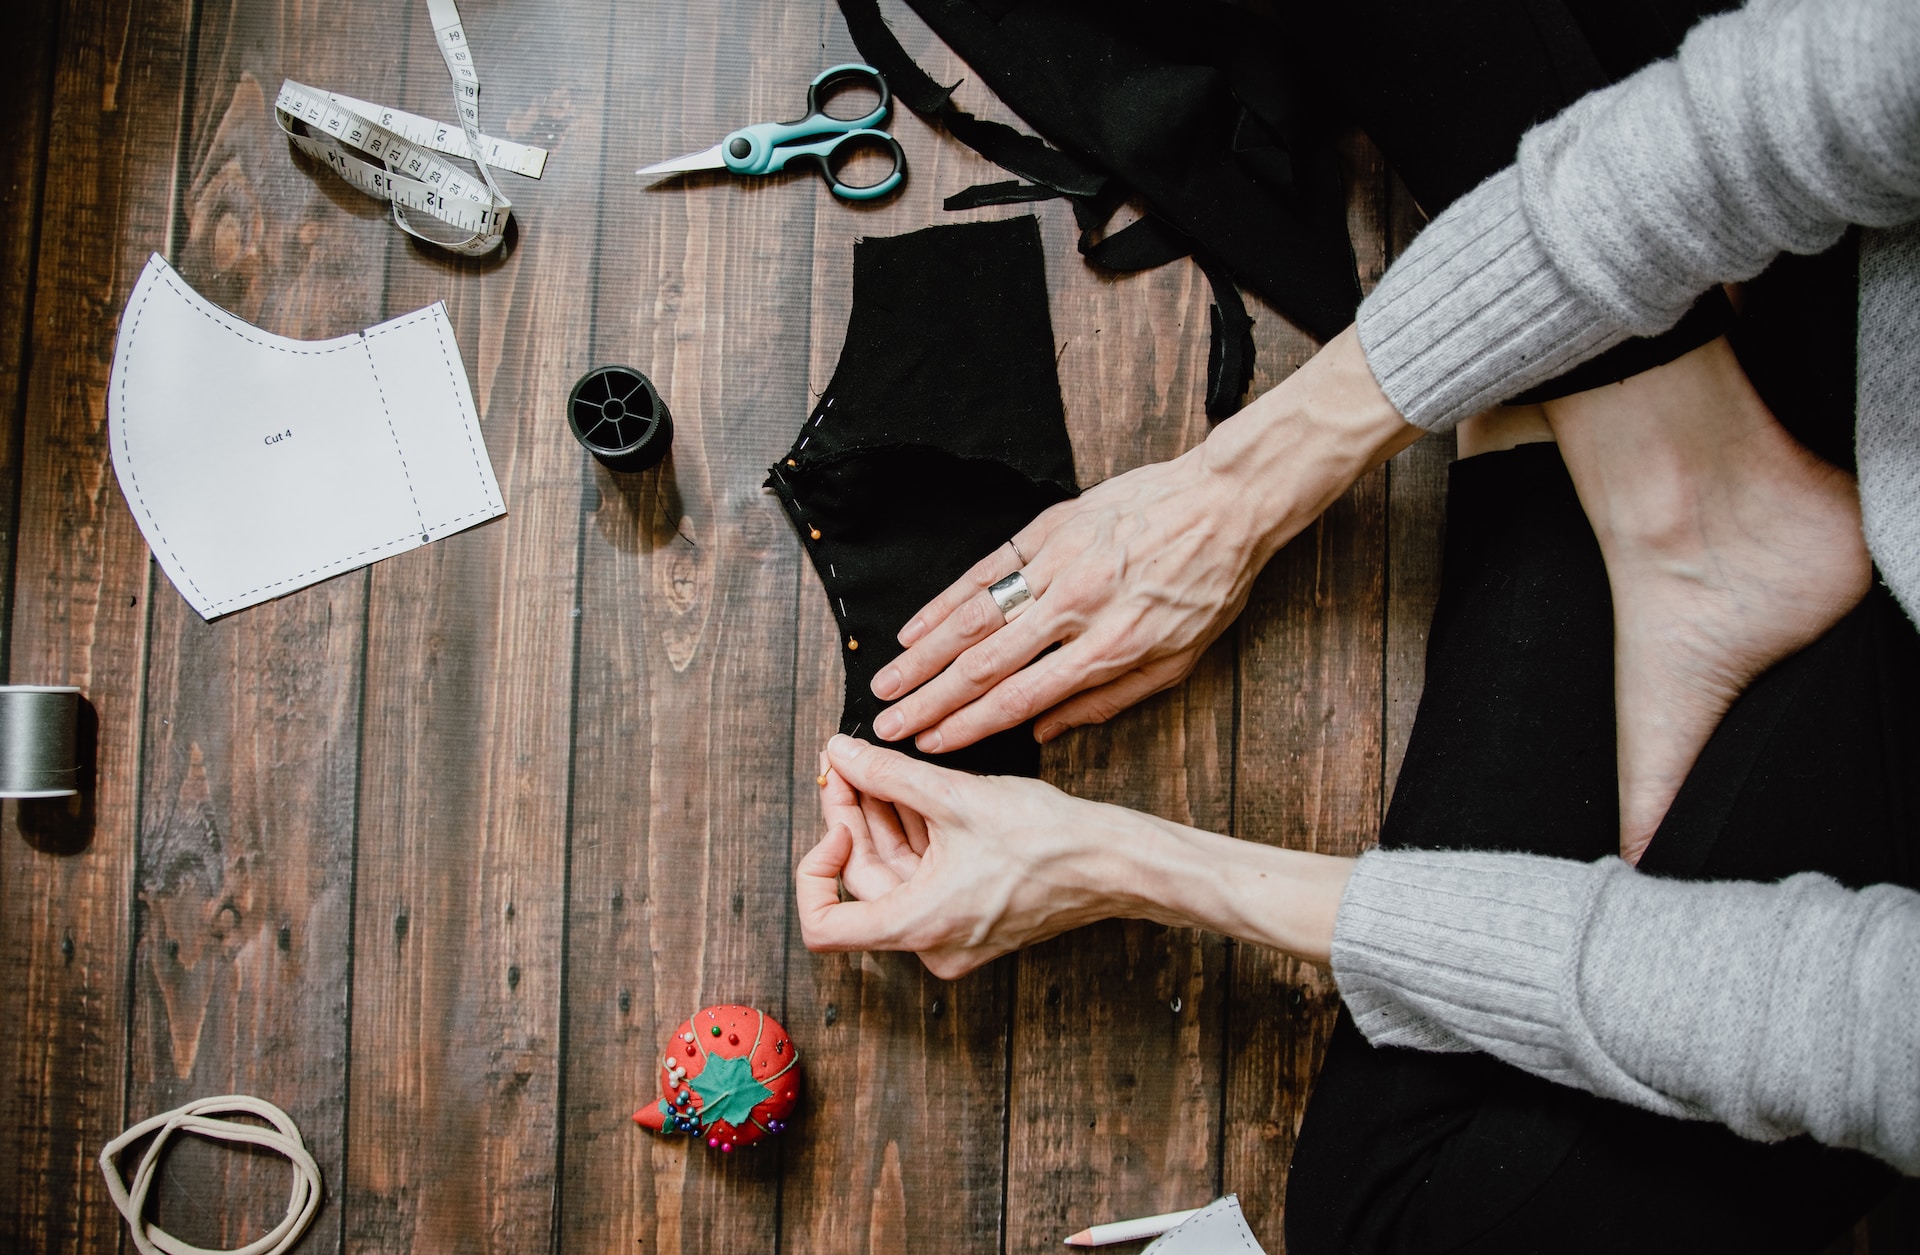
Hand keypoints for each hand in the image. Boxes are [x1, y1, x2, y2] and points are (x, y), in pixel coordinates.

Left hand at [796, 736, 1152, 977]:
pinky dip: (913, 834)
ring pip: (894, 873)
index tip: (834, 822)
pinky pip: (924, 875)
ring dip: (881, 819)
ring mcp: (952, 932)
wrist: (1114, 862)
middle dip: (851, 817)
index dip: (813, 869)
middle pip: (863, 881)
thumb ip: (887, 775)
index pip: (824, 926)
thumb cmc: (1050, 840)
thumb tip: (839, 754)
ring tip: (873, 765)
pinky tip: (907, 789)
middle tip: (844, 763)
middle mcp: (932, 942)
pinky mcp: (970, 914)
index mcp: (920, 926)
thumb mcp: (956, 798)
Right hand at [867, 326, 1422, 754]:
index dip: (968, 727)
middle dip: (929, 701)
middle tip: (887, 725)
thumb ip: (1107, 701)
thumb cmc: (1209, 585)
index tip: (931, 746)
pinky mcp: (1049, 527)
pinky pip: (986, 568)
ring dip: (923, 655)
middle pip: (985, 663)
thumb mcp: (1178, 661)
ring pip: (975, 616)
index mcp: (1110, 647)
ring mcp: (1058, 563)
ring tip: (887, 683)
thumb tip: (1043, 734)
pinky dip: (946, 601)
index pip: (1021, 698)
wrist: (1226, 500)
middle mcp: (1076, 607)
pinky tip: (916, 627)